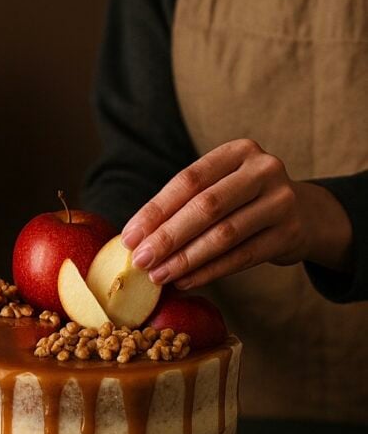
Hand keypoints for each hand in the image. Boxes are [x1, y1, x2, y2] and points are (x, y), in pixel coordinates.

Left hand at [120, 139, 352, 289]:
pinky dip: (210, 272)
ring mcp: (281, 201)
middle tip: (141, 260)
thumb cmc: (244, 201)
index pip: (188, 180)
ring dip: (186, 259)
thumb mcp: (221, 187)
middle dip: (168, 237)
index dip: (156, 210)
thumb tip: (135, 238)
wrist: (304, 214)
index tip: (129, 237)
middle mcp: (263, 169)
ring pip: (224, 234)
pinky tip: (186, 281)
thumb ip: (184, 203)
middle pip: (206, 206)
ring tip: (159, 276)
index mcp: (238, 151)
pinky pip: (242, 257)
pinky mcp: (290, 233)